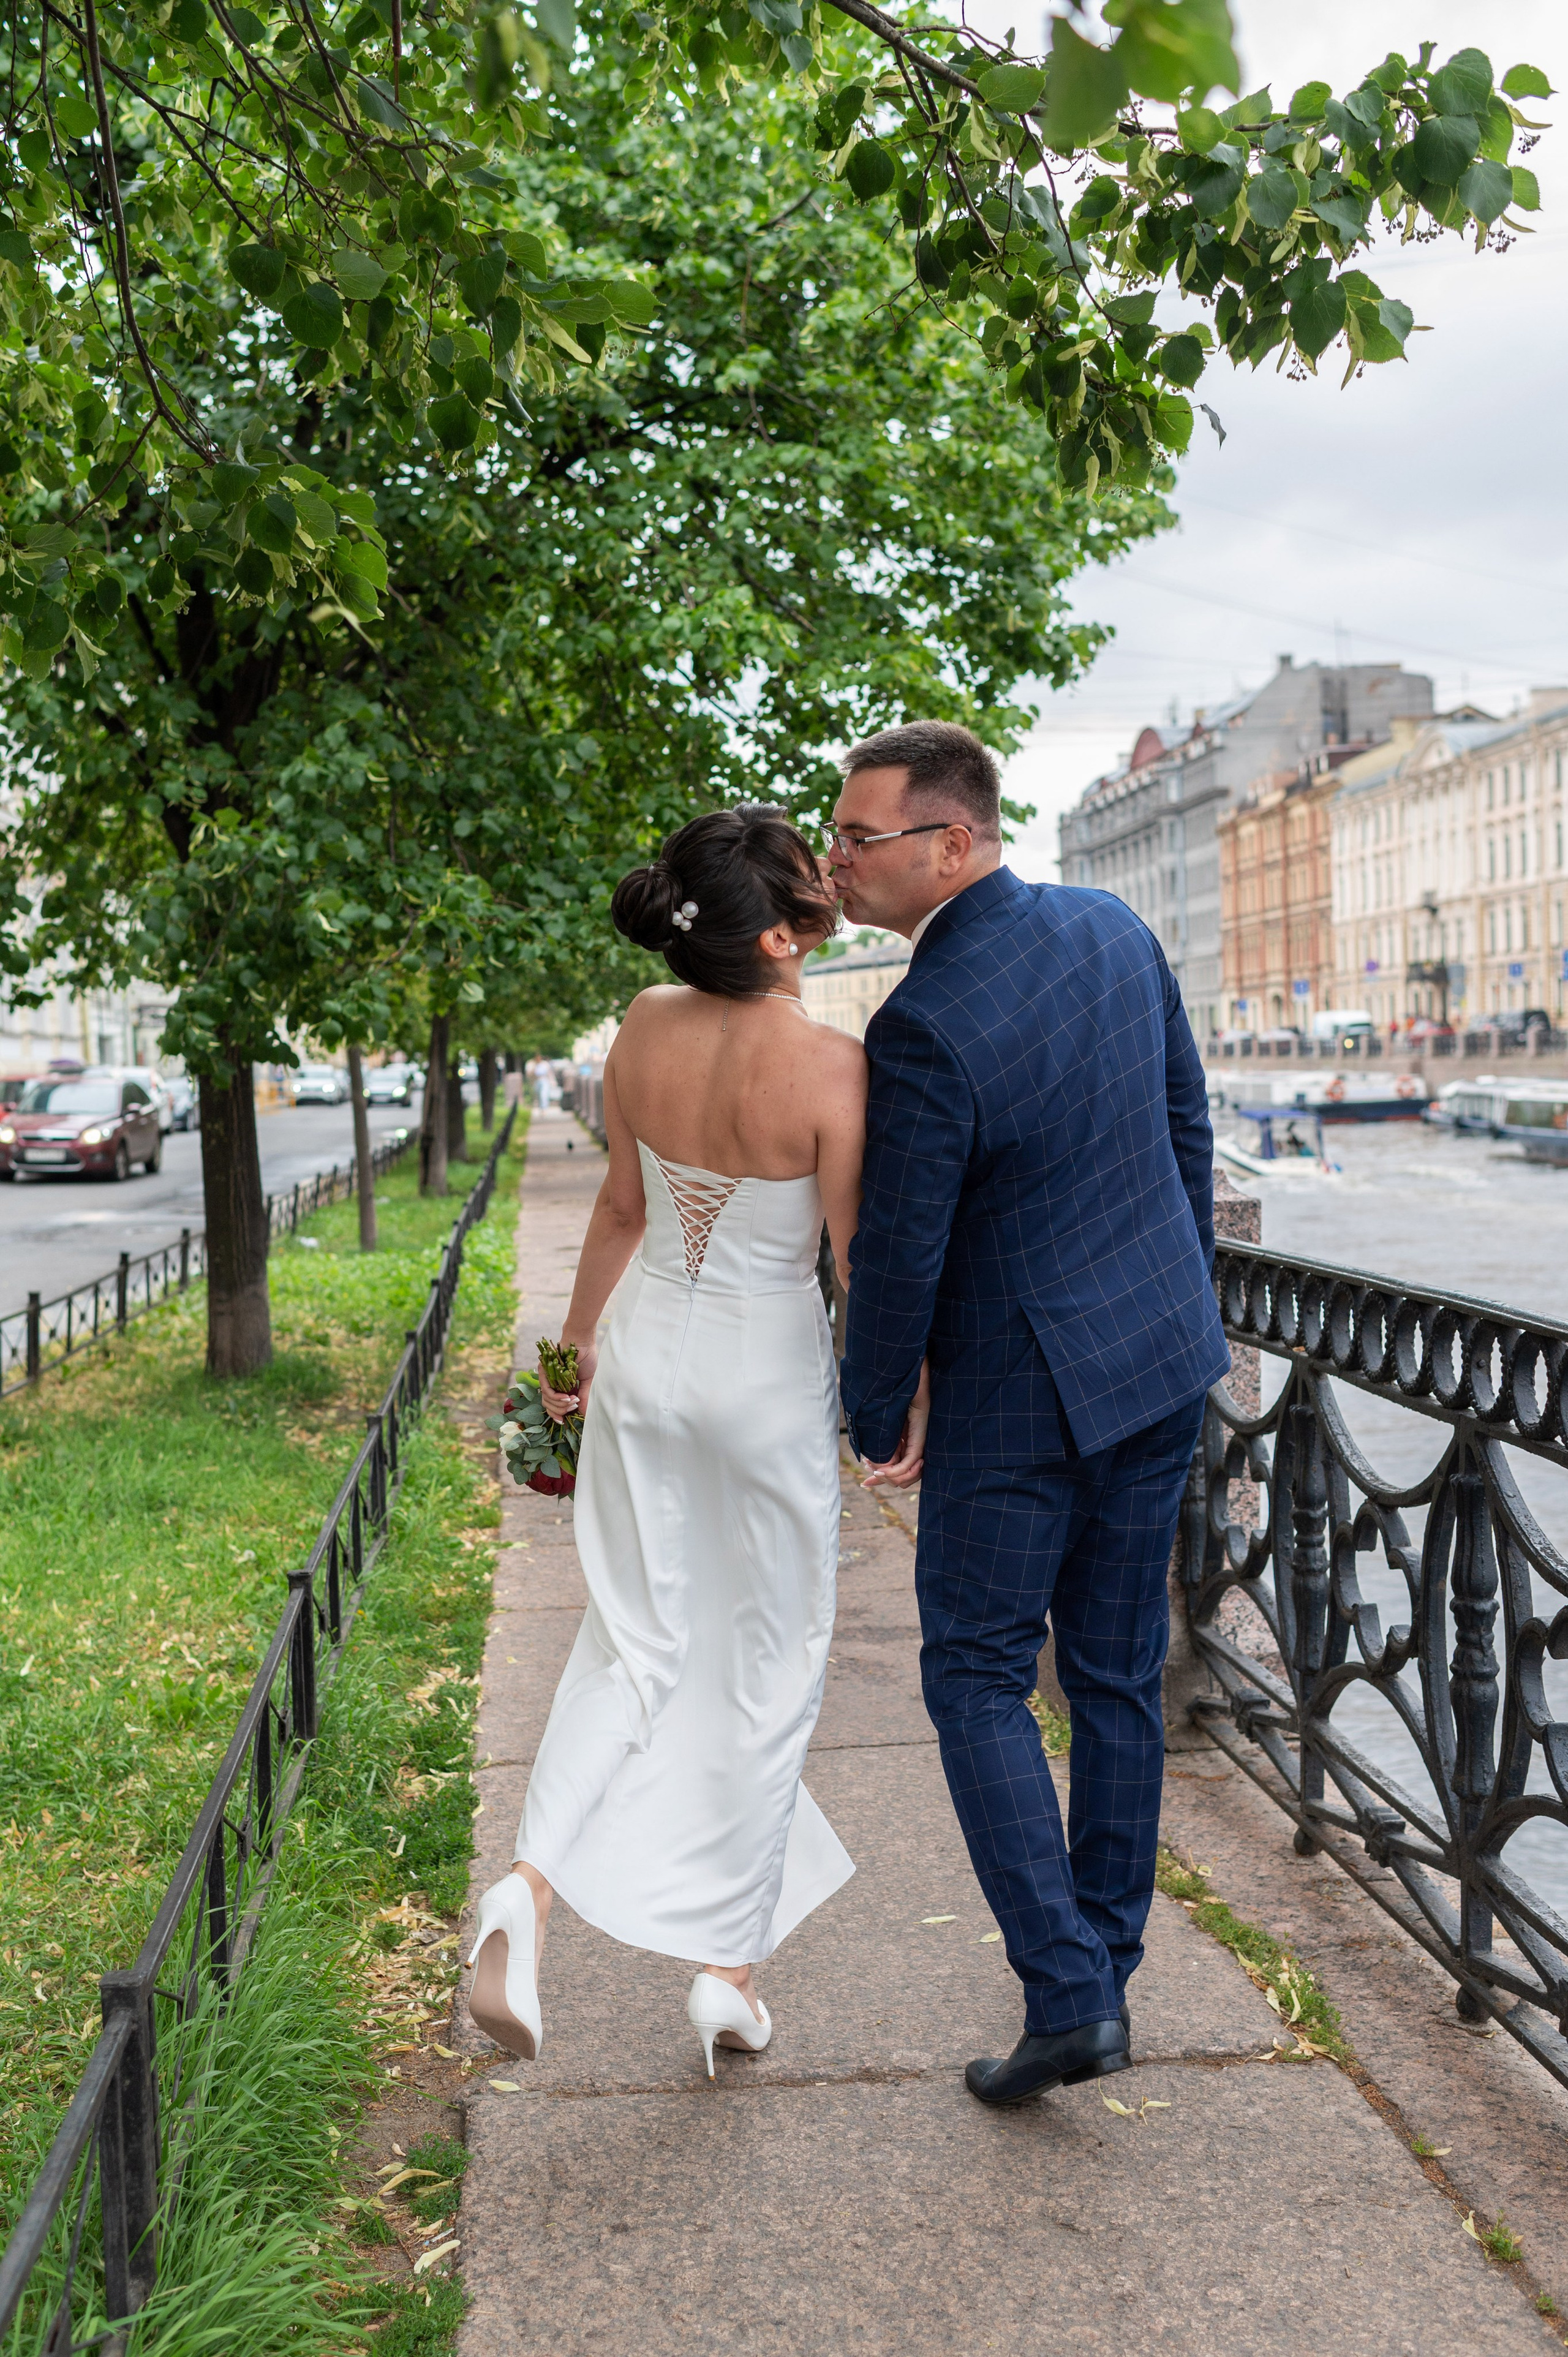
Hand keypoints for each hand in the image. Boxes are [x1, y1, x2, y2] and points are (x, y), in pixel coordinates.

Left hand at [540, 1338, 596, 1419]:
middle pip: (548, 1406)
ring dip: (561, 1404)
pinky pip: (547, 1391)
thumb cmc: (587, 1357)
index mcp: (563, 1387)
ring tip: (574, 1401)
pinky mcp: (544, 1372)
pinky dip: (557, 1397)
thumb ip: (585, 1397)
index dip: (557, 1415)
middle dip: (562, 1411)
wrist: (583, 1341)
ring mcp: (548, 1378)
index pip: (554, 1405)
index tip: (563, 1421)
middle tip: (574, 1407)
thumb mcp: (589, 1381)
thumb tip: (584, 1414)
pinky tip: (568, 1397)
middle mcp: (553, 1383)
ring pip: (547, 1400)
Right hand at [861, 1359, 928, 1491]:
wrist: (905, 1360)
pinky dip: (897, 1469)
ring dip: (891, 1477)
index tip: (865, 1481)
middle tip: (869, 1479)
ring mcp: (920, 1434)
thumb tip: (865, 1450)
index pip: (900, 1466)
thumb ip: (878, 1431)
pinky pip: (911, 1459)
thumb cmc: (893, 1380)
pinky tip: (882, 1469)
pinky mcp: (920, 1429)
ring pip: (910, 1471)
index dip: (883, 1479)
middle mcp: (916, 1437)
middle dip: (886, 1481)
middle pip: (906, 1473)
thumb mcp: (882, 1412)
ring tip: (876, 1473)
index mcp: (907, 1434)